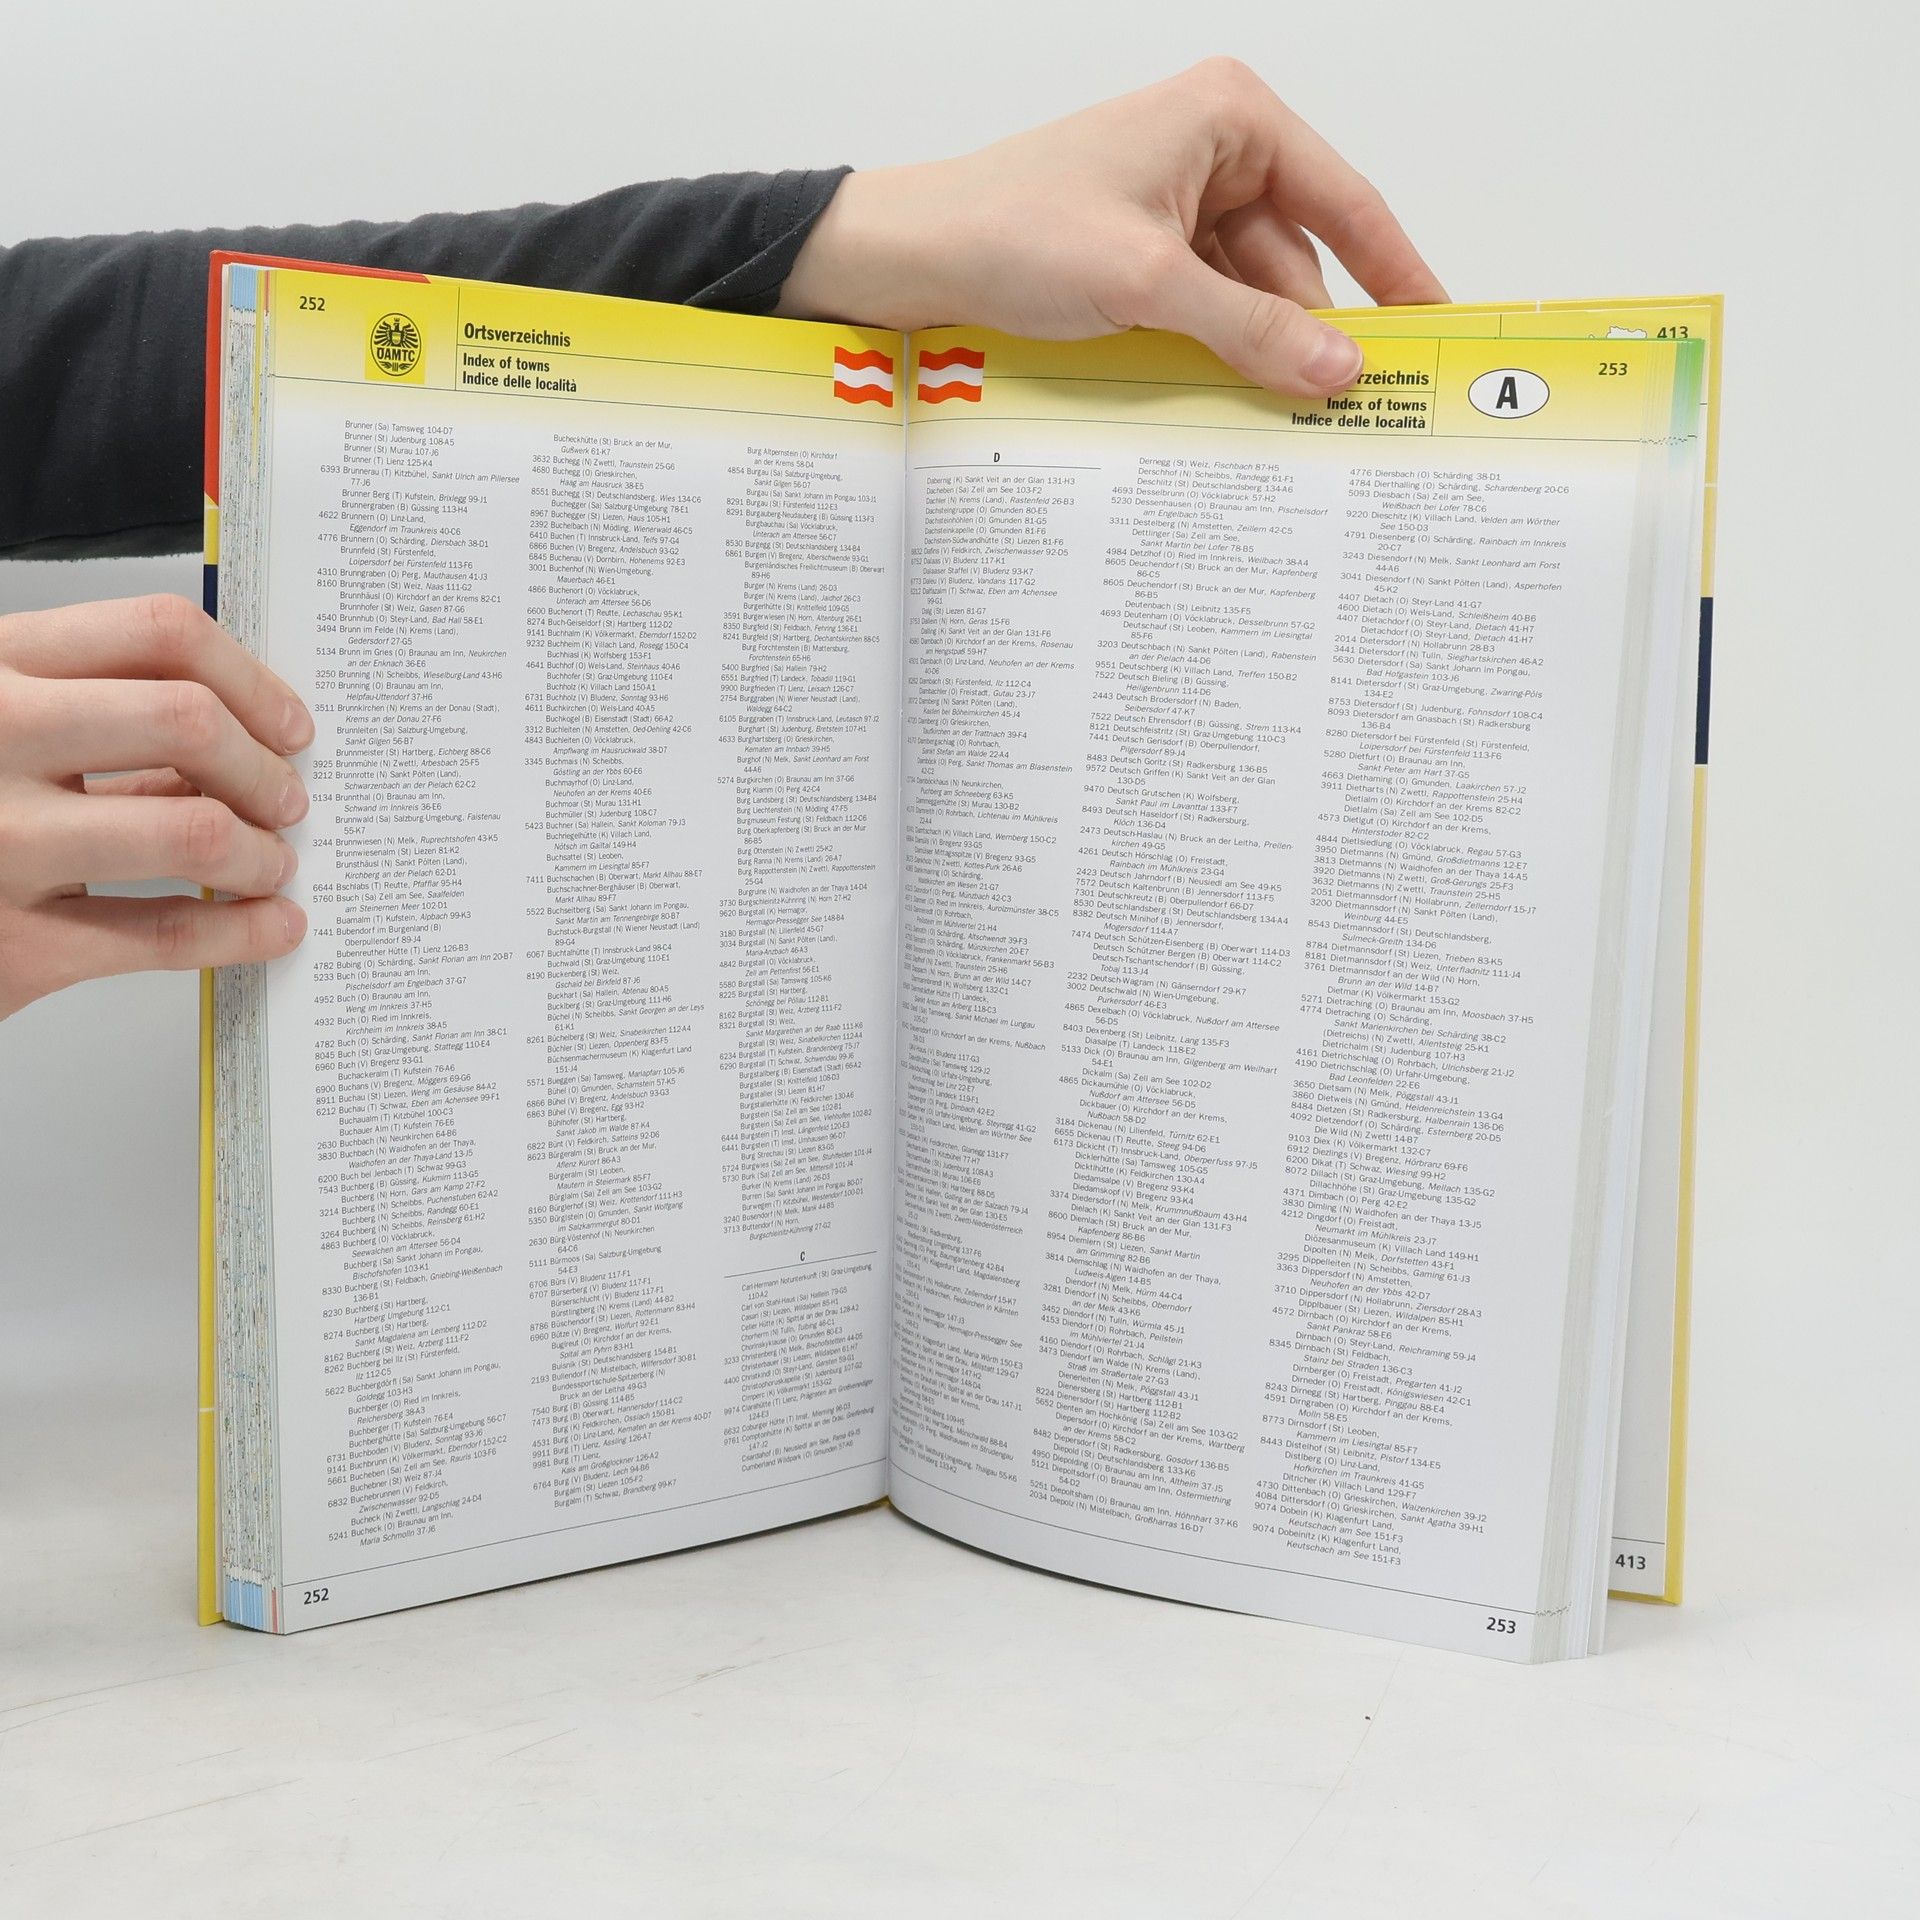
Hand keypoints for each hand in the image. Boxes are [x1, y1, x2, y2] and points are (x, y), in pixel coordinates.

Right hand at [0, 593, 311, 1020]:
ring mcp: (2, 843)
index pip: (157, 634)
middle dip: (264, 768)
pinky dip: (243, 931)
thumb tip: (236, 737)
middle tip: (286, 800)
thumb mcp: (1, 725)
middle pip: (187, 721)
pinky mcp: (19, 943)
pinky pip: (166, 933)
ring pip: (193, 831)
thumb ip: (95, 715)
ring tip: (271, 863)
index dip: (251, 681)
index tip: (287, 724)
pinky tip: (270, 925)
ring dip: (262, 853)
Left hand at [780, 57, 1445, 397]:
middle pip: (1296, 261)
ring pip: (1250, 297)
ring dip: (1256, 356)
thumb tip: (1341, 369)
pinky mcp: (1143, 254)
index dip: (1398, 273)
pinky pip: (1207, 311)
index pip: (1345, 202)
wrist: (910, 256)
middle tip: (1349, 418)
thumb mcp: (1148, 284)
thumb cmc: (1013, 230)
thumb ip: (1252, 330)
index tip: (1437, 331)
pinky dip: (1216, 355)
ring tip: (1276, 422)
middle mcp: (1212, 151)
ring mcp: (1175, 205)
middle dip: (1310, 336)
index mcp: (1230, 118)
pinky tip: (1225, 402)